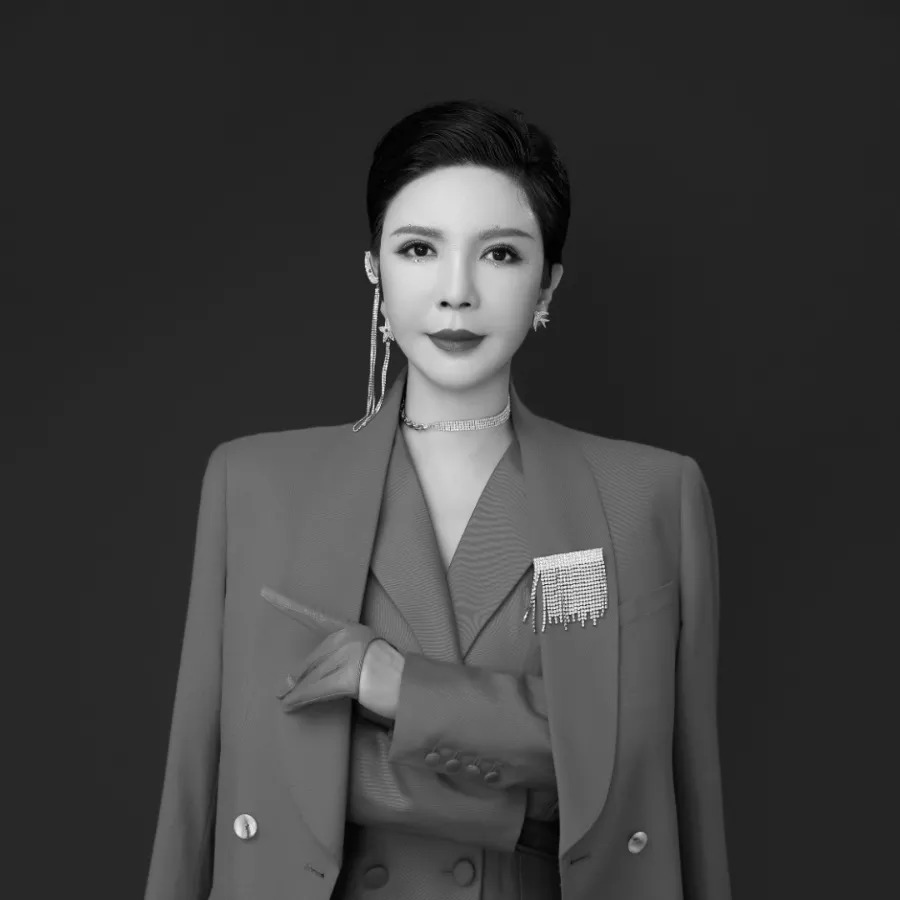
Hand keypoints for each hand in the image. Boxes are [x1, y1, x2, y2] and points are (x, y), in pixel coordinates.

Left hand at [261, 586, 403, 719]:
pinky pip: (316, 690)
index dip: (287, 605)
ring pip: (312, 677)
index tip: (263, 592)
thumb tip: (290, 681)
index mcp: (351, 629)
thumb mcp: (361, 662)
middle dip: (300, 678)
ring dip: (297, 692)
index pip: (314, 616)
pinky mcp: (348, 677)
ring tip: (285, 702)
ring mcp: (349, 656)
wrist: (412, 690)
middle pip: (313, 660)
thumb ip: (331, 665)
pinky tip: (289, 706)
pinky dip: (300, 700)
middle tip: (283, 692)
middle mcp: (349, 637)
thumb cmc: (389, 678)